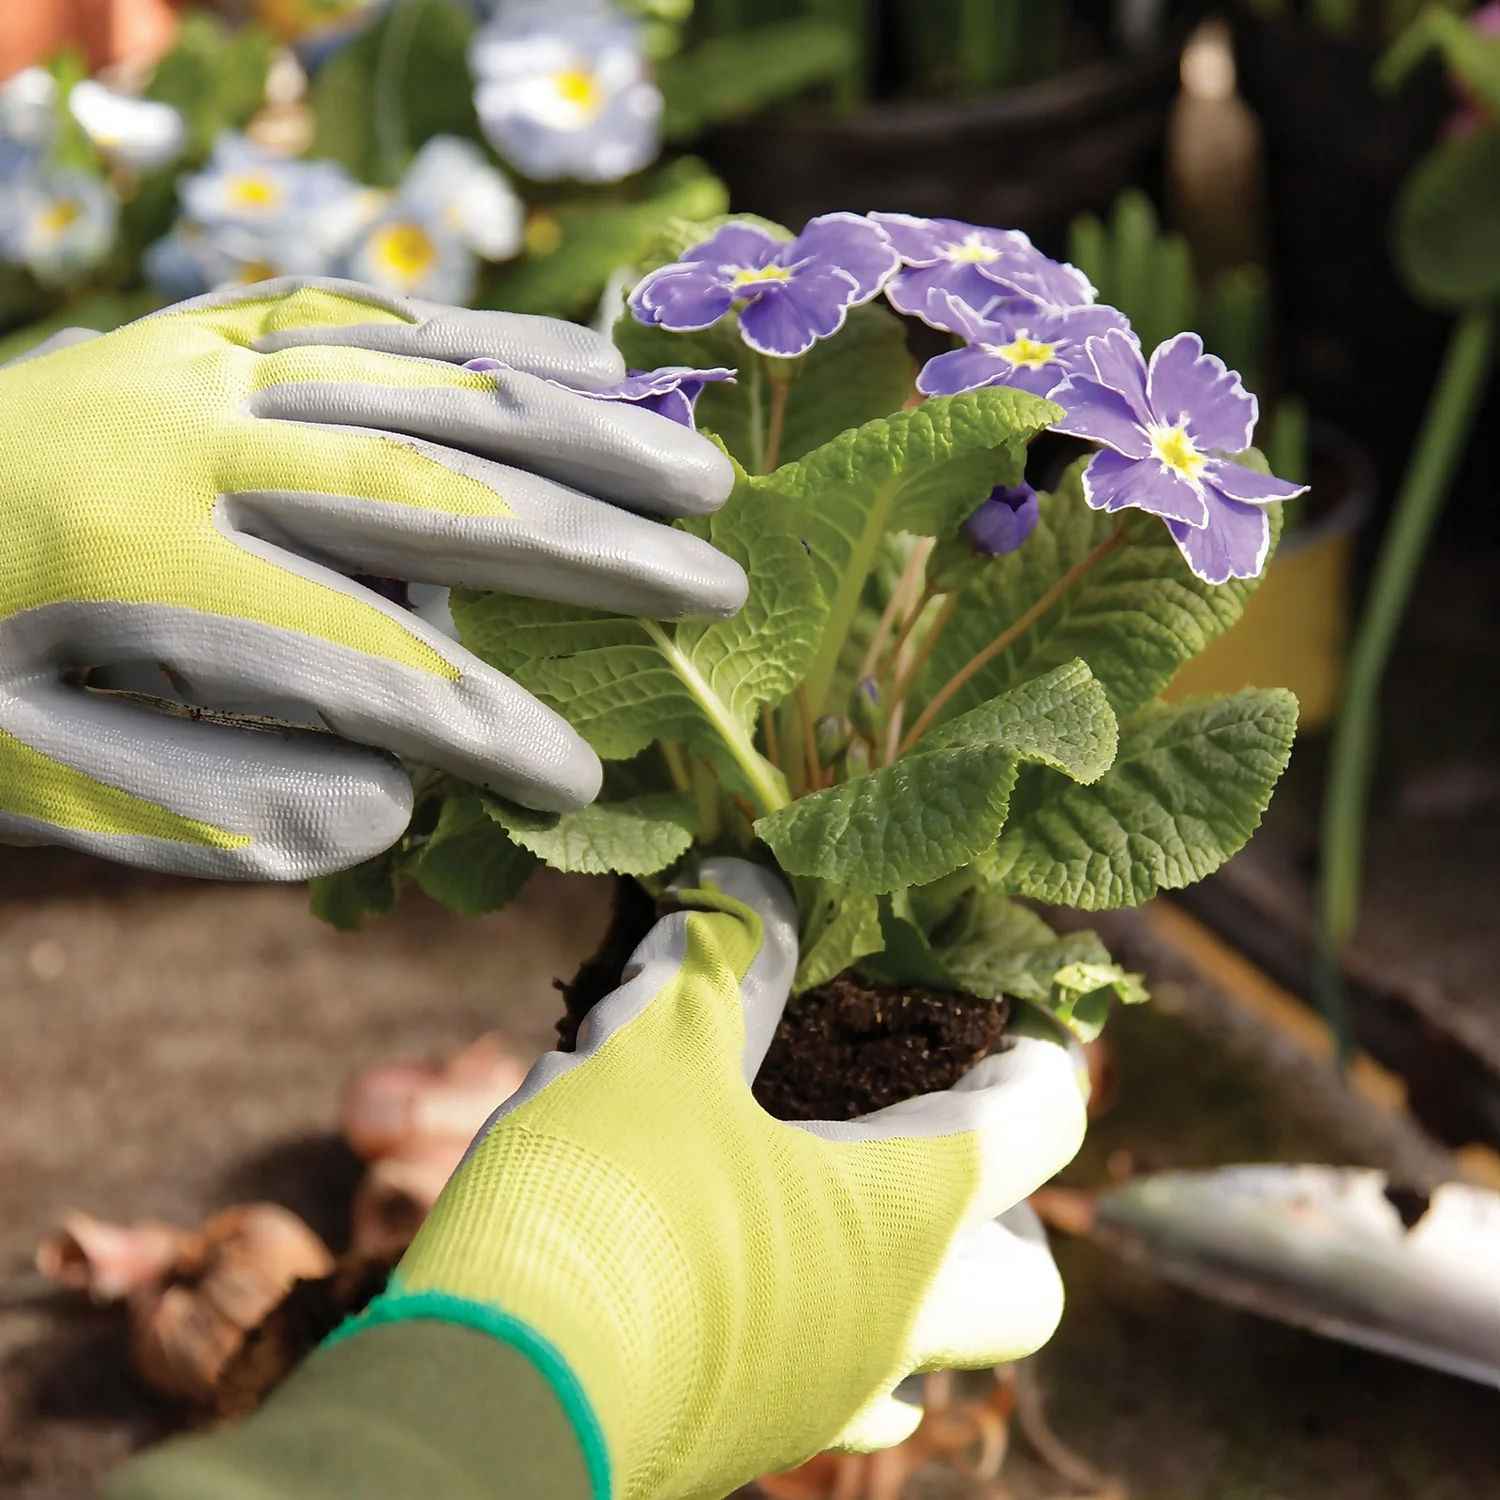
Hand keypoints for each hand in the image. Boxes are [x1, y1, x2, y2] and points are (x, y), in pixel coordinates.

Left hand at [0, 277, 742, 878]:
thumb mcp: (38, 777)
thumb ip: (221, 804)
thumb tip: (399, 803)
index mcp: (134, 563)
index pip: (363, 658)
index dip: (484, 725)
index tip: (583, 779)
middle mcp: (187, 437)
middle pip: (433, 492)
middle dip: (593, 548)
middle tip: (716, 587)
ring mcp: (199, 359)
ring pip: (426, 380)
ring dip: (580, 429)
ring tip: (699, 473)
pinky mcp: (205, 323)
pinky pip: (373, 315)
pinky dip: (493, 337)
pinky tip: (592, 358)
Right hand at [346, 859, 1087, 1499]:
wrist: (488, 1398)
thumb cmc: (600, 1200)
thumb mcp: (657, 1041)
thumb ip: (724, 953)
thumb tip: (752, 880)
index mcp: (906, 1215)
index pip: (1042, 1127)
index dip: (1038, 1058)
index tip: (1006, 1019)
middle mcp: (894, 1326)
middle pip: (1026, 1287)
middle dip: (1007, 1207)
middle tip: (931, 1129)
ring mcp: (827, 1398)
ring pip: (930, 1348)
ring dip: (913, 1266)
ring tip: (825, 1181)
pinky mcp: (751, 1435)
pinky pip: (835, 1384)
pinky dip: (824, 1317)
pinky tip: (744, 1260)